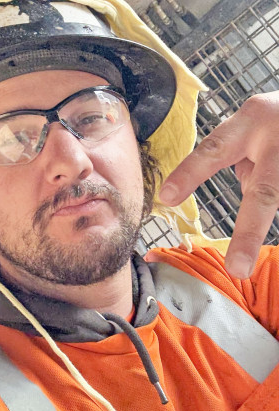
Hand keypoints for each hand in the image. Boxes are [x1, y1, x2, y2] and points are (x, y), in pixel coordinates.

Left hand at [158, 92, 278, 278]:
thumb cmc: (277, 120)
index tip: (166, 198)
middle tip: (237, 268)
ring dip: (266, 215)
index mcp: (250, 122)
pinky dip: (274, 209)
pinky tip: (265, 209)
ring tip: (251, 238)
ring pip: (276, 197)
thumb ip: (241, 161)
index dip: (189, 174)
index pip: (213, 151)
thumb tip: (242, 194)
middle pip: (265, 193)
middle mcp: (276, 136)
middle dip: (249, 235)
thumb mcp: (251, 128)